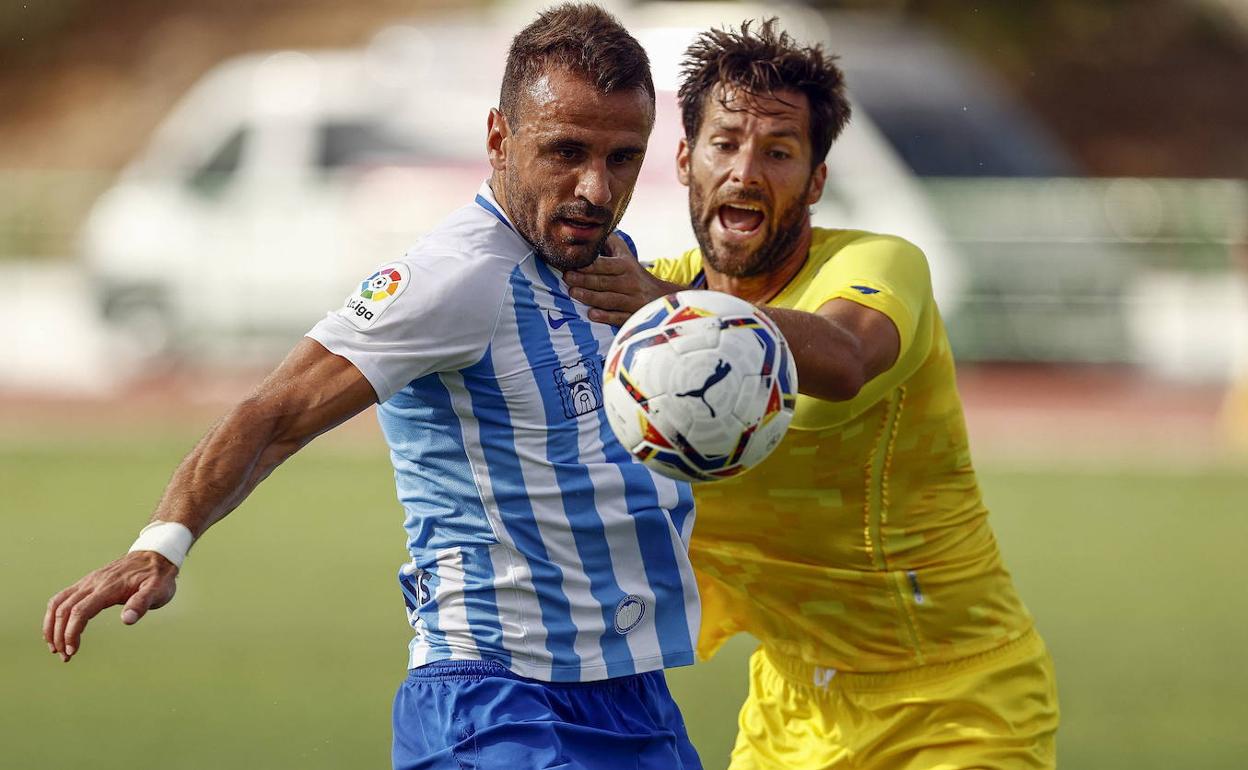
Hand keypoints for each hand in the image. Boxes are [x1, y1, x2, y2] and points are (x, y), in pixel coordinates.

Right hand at [43, 551, 178, 661]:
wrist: (155, 555)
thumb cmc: (158, 576)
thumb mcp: (158, 590)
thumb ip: (142, 603)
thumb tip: (127, 620)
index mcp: (108, 588)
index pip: (80, 611)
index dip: (71, 633)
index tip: (72, 651)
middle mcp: (93, 583)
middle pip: (64, 610)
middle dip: (59, 635)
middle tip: (65, 656)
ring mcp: (88, 582)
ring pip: (57, 603)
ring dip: (51, 626)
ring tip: (55, 647)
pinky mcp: (87, 583)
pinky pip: (62, 597)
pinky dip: (54, 615)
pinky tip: (57, 629)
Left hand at [565, 235, 681, 325]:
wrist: (659, 297)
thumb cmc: (634, 274)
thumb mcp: (625, 256)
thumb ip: (609, 243)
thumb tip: (591, 230)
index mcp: (625, 266)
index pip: (604, 265)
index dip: (587, 265)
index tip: (571, 264)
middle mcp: (629, 283)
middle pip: (603, 282)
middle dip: (583, 280)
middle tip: (566, 277)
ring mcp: (631, 301)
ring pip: (609, 299)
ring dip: (590, 297)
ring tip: (572, 293)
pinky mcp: (632, 317)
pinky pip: (618, 317)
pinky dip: (605, 316)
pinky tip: (592, 314)